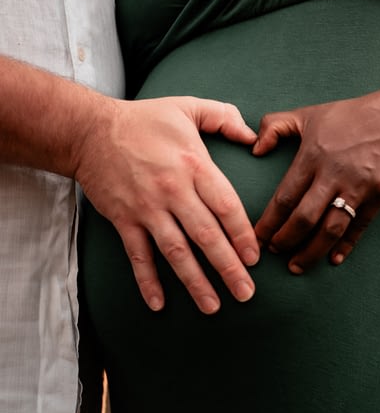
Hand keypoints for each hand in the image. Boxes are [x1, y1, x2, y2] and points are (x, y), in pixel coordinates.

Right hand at [75, 96, 258, 313]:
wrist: (91, 131)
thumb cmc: (145, 119)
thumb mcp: (188, 106)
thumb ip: (224, 116)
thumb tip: (252, 135)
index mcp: (194, 164)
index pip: (226, 205)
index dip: (243, 234)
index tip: (255, 257)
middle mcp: (173, 190)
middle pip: (206, 236)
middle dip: (228, 267)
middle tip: (247, 293)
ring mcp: (146, 208)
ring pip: (176, 252)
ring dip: (195, 282)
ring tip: (214, 307)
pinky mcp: (124, 220)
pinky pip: (138, 256)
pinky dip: (147, 281)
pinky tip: (159, 304)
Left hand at [253, 89, 379, 272]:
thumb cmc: (347, 117)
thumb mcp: (307, 113)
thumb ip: (274, 126)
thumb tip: (254, 149)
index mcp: (313, 154)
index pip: (285, 197)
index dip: (269, 222)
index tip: (256, 237)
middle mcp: (335, 173)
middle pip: (305, 218)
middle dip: (286, 240)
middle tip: (273, 253)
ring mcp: (359, 186)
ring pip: (331, 228)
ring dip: (311, 251)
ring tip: (296, 265)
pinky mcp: (379, 194)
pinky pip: (359, 226)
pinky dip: (346, 245)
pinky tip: (333, 258)